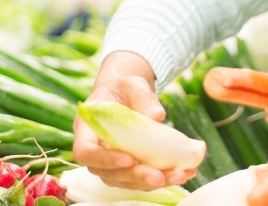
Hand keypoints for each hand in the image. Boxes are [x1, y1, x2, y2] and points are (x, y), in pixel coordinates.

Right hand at [72, 51, 195, 189]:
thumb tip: (158, 115)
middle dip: (136, 176)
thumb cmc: (123, 88)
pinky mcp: (125, 169)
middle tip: (159, 177)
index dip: (105, 160)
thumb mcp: (132, 84)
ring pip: (125, 181)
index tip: (129, 160)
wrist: (125, 96)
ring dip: (151, 182)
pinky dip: (161, 179)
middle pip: (108, 173)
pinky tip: (183, 173)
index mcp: (86, 128)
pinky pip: (139, 180)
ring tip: (179, 175)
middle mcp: (94, 150)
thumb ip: (143, 97)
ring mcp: (108, 163)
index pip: (85, 151)